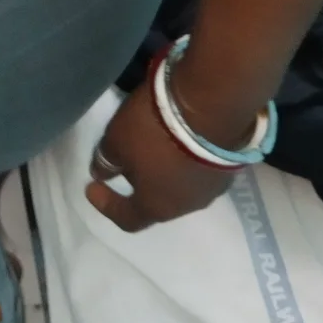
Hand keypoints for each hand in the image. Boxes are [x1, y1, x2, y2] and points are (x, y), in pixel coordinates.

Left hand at [85, 77, 245, 232]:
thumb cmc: (156, 130)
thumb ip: (106, 161)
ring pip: (182, 183)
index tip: (91, 187)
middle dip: (140, 182)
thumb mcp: (116, 141)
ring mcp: (215, 185)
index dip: (107, 205)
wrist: (214, 103)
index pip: (128, 218)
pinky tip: (181, 137)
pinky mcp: (231, 161)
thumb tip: (103, 173)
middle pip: (159, 200)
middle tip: (126, 161)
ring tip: (156, 145)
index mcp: (158, 207)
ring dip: (166, 168)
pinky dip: (186, 155)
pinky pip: (200, 164)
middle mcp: (189, 205)